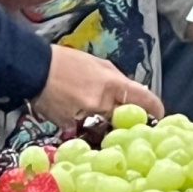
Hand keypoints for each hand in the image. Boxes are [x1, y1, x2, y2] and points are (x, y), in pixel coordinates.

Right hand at [35, 45, 162, 127]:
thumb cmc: (65, 62)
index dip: (154, 108)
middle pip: (123, 118)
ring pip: (102, 126)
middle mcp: (102, 103)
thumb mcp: (97, 64)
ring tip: (84, 107)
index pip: (144, 99)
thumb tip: (132, 92)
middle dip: (123, 118)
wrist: (33, 68)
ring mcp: (86, 117)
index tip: (159, 114)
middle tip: (120, 115)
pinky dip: (80, 123)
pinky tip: (69, 110)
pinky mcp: (69, 126)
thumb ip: (116, 80)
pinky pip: (82, 129)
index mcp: (112, 84)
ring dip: (99, 120)